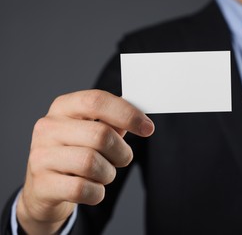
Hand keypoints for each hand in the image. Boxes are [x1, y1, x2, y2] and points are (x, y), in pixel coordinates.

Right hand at [16, 90, 153, 233]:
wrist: (44, 188)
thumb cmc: (75, 153)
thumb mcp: (91, 132)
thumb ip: (113, 123)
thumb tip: (141, 121)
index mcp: (63, 107)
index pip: (97, 101)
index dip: (127, 114)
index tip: (148, 128)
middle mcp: (48, 127)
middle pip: (100, 135)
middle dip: (121, 152)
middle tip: (122, 159)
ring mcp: (41, 156)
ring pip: (91, 163)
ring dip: (108, 173)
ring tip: (102, 174)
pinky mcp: (42, 184)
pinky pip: (82, 189)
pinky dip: (96, 192)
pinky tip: (91, 188)